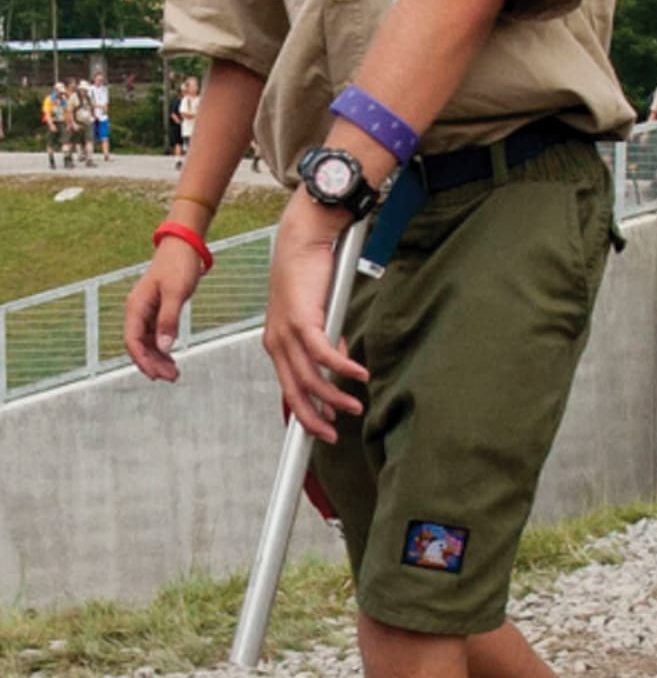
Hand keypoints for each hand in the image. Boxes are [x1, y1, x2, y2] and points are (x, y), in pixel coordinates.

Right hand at [123, 243, 207, 382]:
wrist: (183, 246)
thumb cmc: (179, 265)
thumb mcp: (177, 293)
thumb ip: (169, 320)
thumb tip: (164, 347)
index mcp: (136, 306)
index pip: (132, 341)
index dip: (143, 360)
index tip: (157, 375)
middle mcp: (136, 310)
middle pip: (138, 345)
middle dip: (152, 364)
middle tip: (171, 378)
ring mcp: (145, 311)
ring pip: (146, 342)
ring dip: (157, 359)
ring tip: (173, 373)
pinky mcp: (156, 310)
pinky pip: (154, 335)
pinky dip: (161, 348)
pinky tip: (171, 358)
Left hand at [262, 192, 368, 440]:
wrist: (302, 242)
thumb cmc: (309, 275)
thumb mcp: (317, 316)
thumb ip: (326, 342)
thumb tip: (339, 365)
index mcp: (277, 344)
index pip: (289, 387)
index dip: (302, 413)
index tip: (318, 431)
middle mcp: (277, 342)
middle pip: (294, 391)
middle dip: (313, 418)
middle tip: (332, 435)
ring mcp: (287, 333)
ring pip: (310, 378)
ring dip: (335, 397)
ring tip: (354, 406)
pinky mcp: (303, 320)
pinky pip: (324, 354)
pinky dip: (343, 368)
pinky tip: (359, 376)